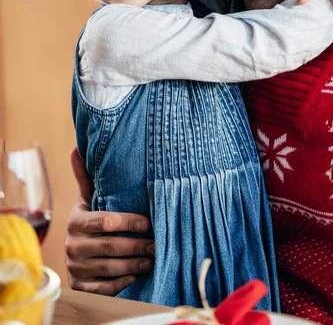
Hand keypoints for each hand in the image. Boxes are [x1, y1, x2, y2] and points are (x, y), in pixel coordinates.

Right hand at [65, 148, 153, 295]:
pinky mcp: (82, 287)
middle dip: (137, 245)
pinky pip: (104, 287)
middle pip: (111, 246)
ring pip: (111, 267)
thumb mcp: (86, 199)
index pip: (105, 221)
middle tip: (157, 243)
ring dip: (135, 263)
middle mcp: (73, 246)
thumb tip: (76, 147)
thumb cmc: (89, 220)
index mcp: (76, 222)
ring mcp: (76, 268)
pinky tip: (136, 274)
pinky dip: (122, 281)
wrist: (74, 253)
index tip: (148, 222)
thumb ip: (86, 177)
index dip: (129, 222)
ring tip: (153, 258)